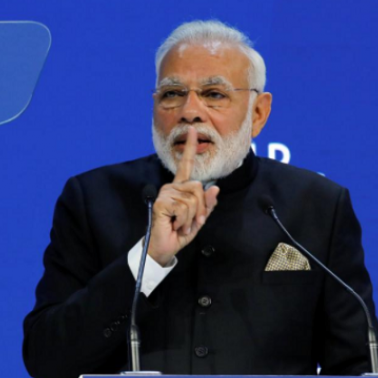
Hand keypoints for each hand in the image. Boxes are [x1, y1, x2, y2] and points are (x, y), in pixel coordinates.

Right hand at [148, 126, 219, 265]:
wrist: (164, 247)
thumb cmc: (179, 232)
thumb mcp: (198, 219)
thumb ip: (207, 205)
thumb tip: (216, 189)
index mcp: (181, 188)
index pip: (186, 165)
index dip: (190, 147)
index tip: (192, 130)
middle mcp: (172, 187)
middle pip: (198, 188)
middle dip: (200, 209)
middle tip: (190, 222)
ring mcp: (165, 194)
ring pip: (192, 200)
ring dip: (191, 217)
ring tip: (180, 224)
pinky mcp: (162, 202)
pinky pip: (184, 208)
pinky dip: (184, 221)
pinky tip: (174, 225)